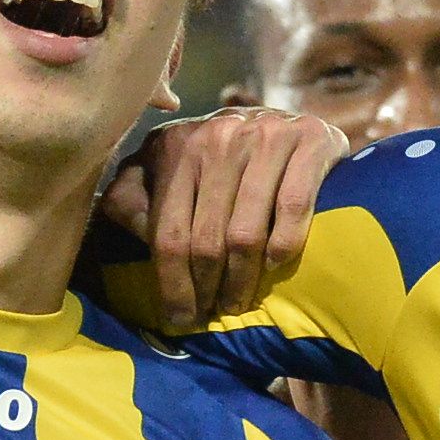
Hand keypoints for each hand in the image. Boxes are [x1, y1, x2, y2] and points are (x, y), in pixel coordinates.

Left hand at [101, 108, 347, 330]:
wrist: (296, 121)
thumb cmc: (225, 157)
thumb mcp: (173, 165)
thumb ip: (137, 191)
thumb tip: (128, 222)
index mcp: (176, 144)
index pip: (167, 232)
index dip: (171, 284)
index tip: (178, 318)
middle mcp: (218, 136)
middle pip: (205, 239)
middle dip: (205, 289)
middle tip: (211, 315)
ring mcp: (266, 136)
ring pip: (245, 233)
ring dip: (241, 281)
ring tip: (239, 302)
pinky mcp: (311, 141)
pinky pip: (292, 209)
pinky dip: (282, 246)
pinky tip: (273, 265)